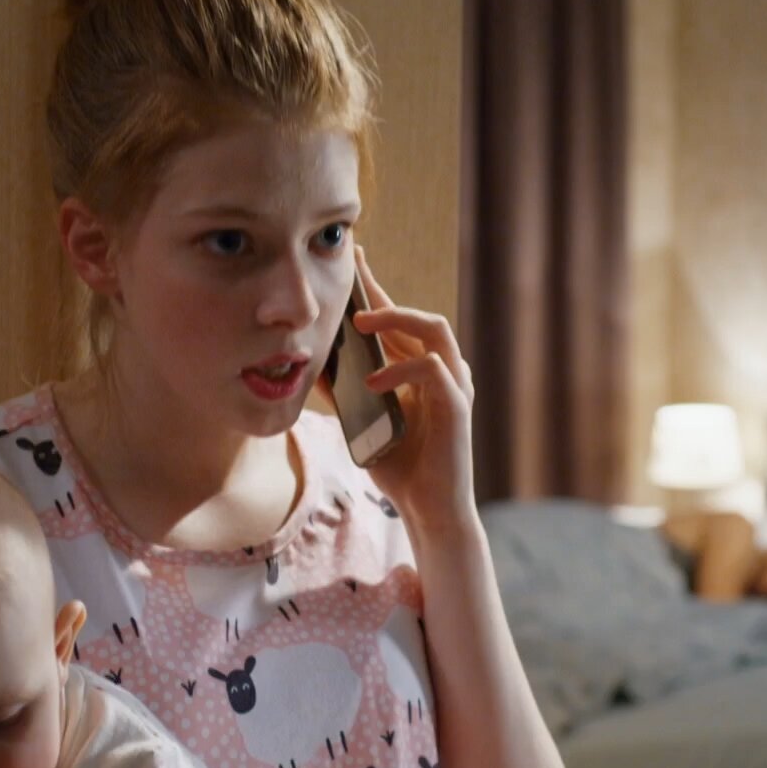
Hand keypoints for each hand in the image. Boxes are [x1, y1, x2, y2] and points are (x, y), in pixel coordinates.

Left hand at [347, 245, 477, 531]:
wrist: (429, 509)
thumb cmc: (399, 467)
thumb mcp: (361, 423)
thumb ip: (343, 394)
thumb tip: (309, 366)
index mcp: (418, 370)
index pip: (396, 320)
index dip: (374, 289)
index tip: (352, 259)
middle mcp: (441, 369)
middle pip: (413, 314)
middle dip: (381, 292)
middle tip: (348, 279)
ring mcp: (454, 384)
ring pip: (434, 329)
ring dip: (397, 319)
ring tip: (360, 325)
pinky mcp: (457, 405)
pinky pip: (434, 370)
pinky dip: (401, 370)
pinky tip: (372, 382)